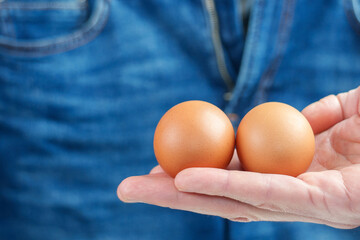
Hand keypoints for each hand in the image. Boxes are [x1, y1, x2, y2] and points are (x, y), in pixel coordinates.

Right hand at [117, 87, 359, 228]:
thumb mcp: (346, 114)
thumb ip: (317, 118)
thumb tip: (291, 119)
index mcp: (295, 177)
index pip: (234, 179)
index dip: (196, 175)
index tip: (164, 166)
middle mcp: (291, 196)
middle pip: (221, 197)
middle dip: (172, 193)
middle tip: (129, 187)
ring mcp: (303, 205)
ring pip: (231, 203)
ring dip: (182, 195)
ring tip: (138, 188)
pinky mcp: (321, 206)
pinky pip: (262, 195)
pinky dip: (222, 186)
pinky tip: (185, 179)